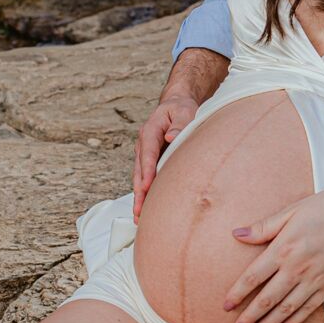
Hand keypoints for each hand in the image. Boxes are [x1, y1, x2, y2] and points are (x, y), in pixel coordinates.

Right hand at [132, 96, 196, 217]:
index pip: (148, 153)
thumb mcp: (184, 111)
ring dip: (139, 196)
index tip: (146, 186)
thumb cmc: (181, 109)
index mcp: (150, 131)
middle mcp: (144, 145)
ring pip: (139, 178)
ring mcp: (145, 154)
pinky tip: (145, 210)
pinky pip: (145, 178)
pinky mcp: (150, 162)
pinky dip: (144, 193)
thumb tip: (171, 138)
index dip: (146, 170)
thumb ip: (179, 124)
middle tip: (139, 210)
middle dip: (139, 191)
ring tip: (139, 217)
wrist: (176, 105)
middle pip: (139, 170)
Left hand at [223, 186, 323, 322]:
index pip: (253, 276)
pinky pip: (308, 308)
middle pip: (267, 298)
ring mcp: (315, 279)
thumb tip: (238, 234)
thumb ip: (265, 226)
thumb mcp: (294, 210)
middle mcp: (297, 268)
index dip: (237, 293)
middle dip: (249, 315)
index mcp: (284, 248)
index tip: (226, 305)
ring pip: (286, 308)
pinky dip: (295, 321)